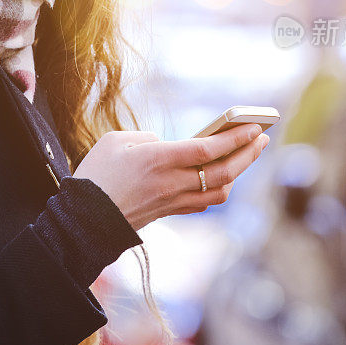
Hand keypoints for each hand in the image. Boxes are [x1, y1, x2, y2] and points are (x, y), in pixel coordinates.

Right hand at [72, 123, 268, 230]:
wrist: (83, 217)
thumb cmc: (96, 173)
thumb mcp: (116, 141)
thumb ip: (146, 138)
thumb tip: (166, 145)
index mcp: (158, 160)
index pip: (207, 149)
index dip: (234, 138)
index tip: (253, 127)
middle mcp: (171, 182)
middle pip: (222, 172)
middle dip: (247, 154)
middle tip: (262, 139)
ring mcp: (172, 200)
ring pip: (219, 191)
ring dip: (238, 173)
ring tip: (247, 155)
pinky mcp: (169, 212)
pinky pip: (204, 202)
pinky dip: (220, 188)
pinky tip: (224, 177)